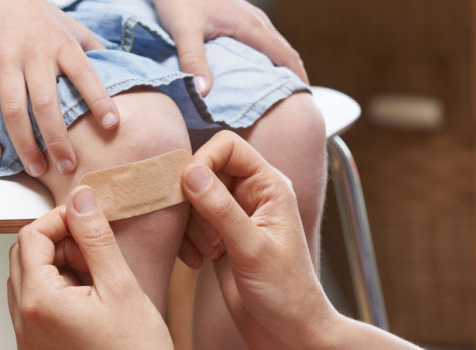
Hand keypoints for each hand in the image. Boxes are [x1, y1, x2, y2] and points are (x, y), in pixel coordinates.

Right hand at [0, 0, 118, 176]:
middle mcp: (34, 54)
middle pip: (47, 104)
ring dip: (25, 144)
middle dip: (58, 140)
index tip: (112, 125)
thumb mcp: (68, 24)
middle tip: (68, 168)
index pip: (85, 75)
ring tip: (36, 169)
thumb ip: (92, 47)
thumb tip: (122, 68)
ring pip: (13, 111)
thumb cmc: (33, 14)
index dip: (100, 99)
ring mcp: (4, 61)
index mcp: (61, 45)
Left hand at [8, 186, 172, 349]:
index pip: (31, 235)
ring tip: (100, 277)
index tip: (89, 218)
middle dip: (60, 241)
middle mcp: (25, 320)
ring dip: (61, 264)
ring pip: (31, 277)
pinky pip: (39, 303)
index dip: (61, 218)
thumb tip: (82, 201)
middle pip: (26, 254)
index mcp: (40, 302)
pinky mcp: (40, 345)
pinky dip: (62, 288)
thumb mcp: (121, 287)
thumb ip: (96, 239)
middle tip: (96, 249)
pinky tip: (94, 297)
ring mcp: (30, 336)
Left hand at [151, 0, 307, 95]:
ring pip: (274, 47)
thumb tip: (204, 93)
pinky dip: (266, 60)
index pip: (286, 56)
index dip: (298, 80)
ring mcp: (248, 18)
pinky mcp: (237, 18)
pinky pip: (261, 42)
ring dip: (279, 69)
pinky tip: (253, 75)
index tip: (305, 103)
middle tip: (293, 106)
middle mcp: (256, 21)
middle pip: (285, 52)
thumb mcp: (184, 30)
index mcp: (251, 26)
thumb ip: (194, 60)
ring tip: (276, 96)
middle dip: (292, 78)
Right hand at [179, 131, 335, 349]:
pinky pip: (190, 223)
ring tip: (211, 252)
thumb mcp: (252, 249)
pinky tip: (200, 262)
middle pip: (205, 169)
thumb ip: (221, 209)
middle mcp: (252, 194)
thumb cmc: (285, 291)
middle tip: (208, 233)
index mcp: (269, 185)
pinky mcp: (220, 236)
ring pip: (192, 197)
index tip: (190, 189)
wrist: (288, 331)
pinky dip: (187, 240)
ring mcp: (234, 215)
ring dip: (191, 225)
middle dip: (194, 200)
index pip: (228, 145)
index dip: (204, 160)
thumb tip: (191, 172)